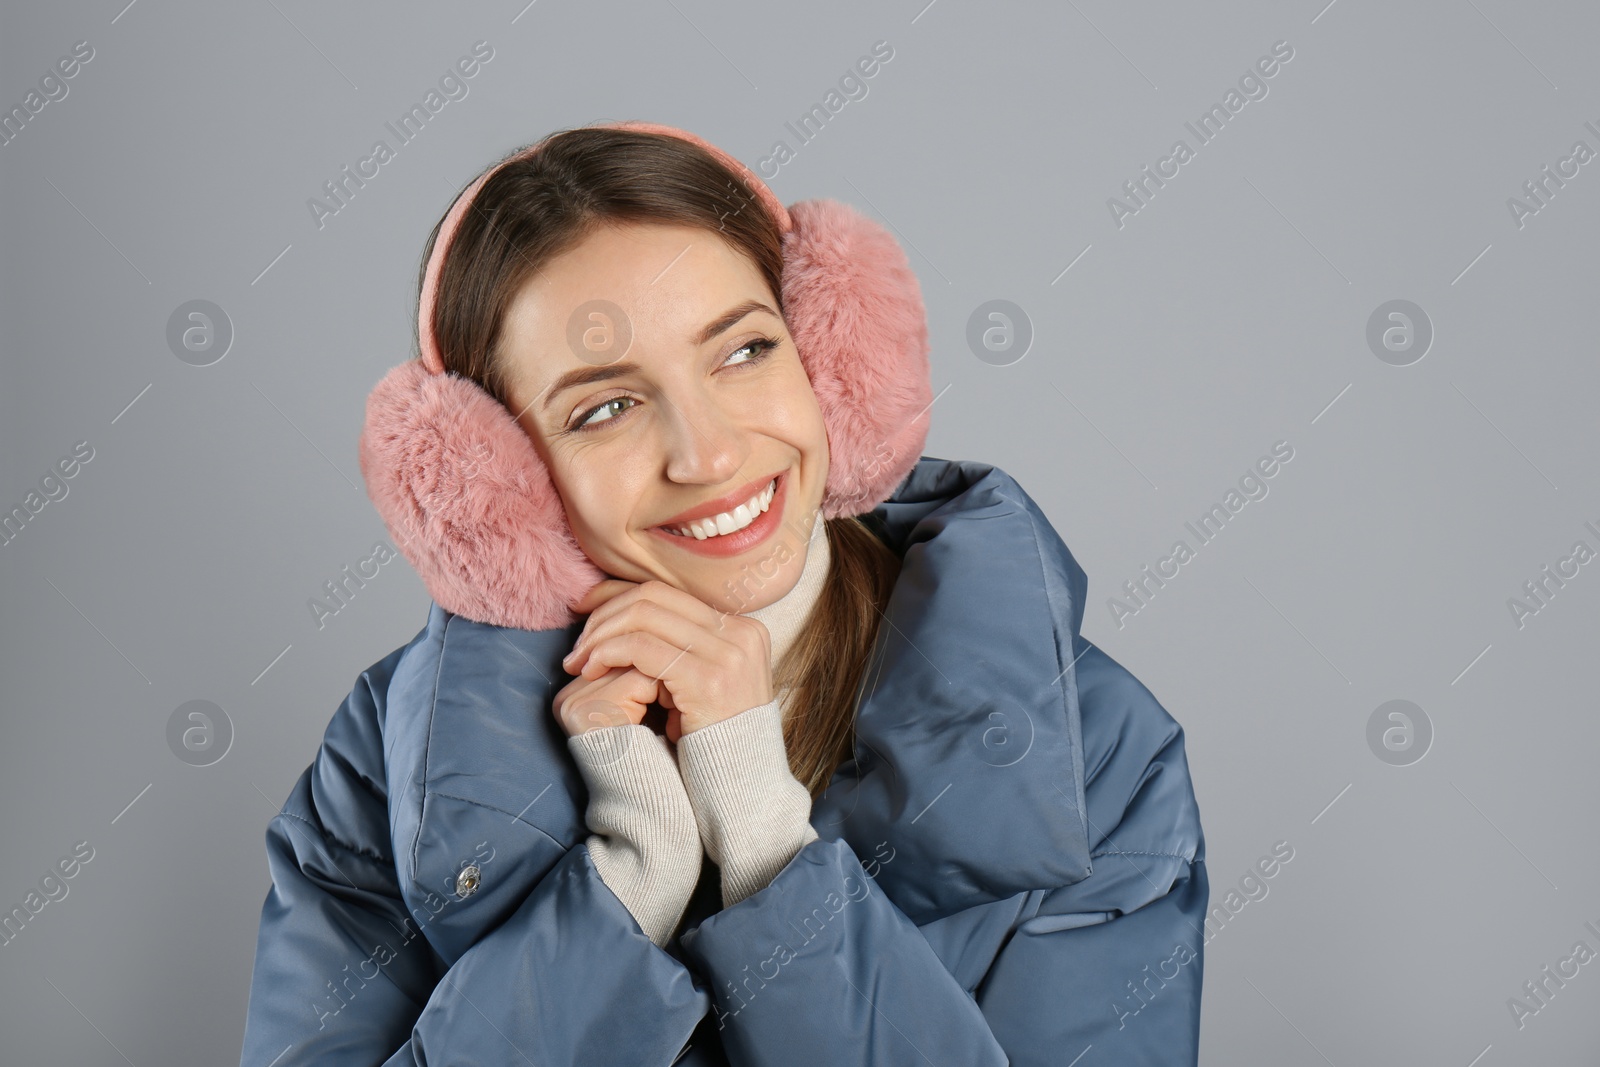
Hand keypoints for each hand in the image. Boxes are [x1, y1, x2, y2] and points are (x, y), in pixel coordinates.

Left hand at [562, 578, 772, 738]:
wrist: (743, 791)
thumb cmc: (713, 743)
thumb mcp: (703, 685)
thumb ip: (679, 651)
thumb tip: (625, 617)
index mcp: (744, 629)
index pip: (669, 592)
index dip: (620, 593)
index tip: (586, 606)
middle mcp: (742, 633)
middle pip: (654, 596)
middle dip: (605, 613)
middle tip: (576, 643)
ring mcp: (729, 655)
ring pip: (643, 616)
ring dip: (600, 635)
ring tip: (578, 661)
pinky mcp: (707, 679)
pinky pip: (641, 649)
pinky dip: (608, 653)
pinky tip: (591, 671)